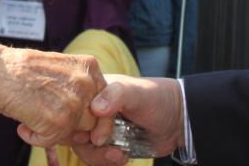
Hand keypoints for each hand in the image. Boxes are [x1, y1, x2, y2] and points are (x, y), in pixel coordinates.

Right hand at [0, 41, 104, 146]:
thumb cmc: (21, 69)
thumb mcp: (61, 68)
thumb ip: (79, 87)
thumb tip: (92, 120)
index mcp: (88, 67)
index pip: (105, 102)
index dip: (94, 118)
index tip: (85, 126)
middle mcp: (85, 84)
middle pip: (93, 120)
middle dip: (73, 126)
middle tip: (47, 118)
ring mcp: (73, 103)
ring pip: (75, 133)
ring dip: (54, 132)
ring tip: (32, 116)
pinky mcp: (57, 122)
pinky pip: (52, 141)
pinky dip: (35, 138)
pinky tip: (23, 123)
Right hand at [68, 75, 183, 164]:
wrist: (178, 120)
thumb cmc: (157, 98)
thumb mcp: (137, 92)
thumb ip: (116, 95)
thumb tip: (95, 108)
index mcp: (93, 91)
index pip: (71, 107)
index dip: (76, 123)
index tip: (93, 133)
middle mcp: (92, 110)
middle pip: (73, 132)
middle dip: (88, 146)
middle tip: (108, 148)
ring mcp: (100, 129)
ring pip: (84, 148)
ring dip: (99, 157)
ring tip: (119, 156)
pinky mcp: (109, 145)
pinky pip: (97, 158)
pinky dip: (107, 162)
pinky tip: (123, 157)